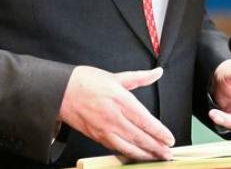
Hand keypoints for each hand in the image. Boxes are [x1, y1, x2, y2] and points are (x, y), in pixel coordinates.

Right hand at [59, 66, 174, 160]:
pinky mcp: (96, 136)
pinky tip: (136, 155)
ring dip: (145, 154)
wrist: (60, 91)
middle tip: (168, 153)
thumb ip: (140, 77)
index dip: (159, 132)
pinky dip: (128, 154)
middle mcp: (114, 117)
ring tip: (157, 157)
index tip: (169, 138)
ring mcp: (104, 129)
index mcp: (121, 100)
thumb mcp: (116, 76)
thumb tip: (157, 72)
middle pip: (140, 137)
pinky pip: (115, 149)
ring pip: (128, 147)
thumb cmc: (86, 81)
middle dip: (156, 147)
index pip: (145, 120)